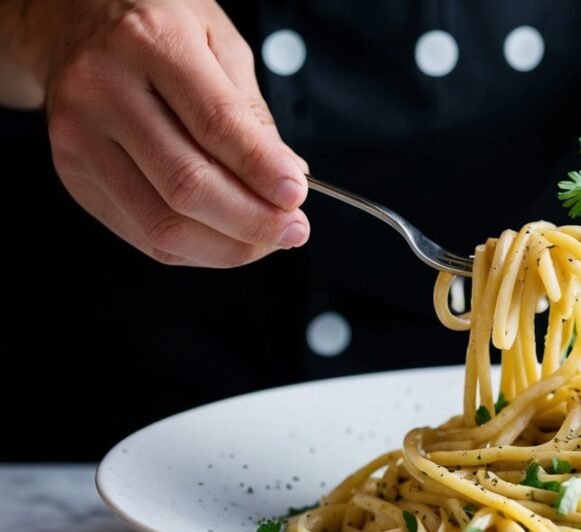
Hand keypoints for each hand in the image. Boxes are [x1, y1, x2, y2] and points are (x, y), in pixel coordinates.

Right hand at [10, 0, 308, 266]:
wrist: (73, 21)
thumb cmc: (156, 27)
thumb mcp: (218, 41)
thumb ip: (251, 112)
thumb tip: (286, 177)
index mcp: (150, 44)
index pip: (215, 124)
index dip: (262, 170)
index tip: (296, 195)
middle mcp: (103, 89)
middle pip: (187, 184)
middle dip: (253, 220)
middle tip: (294, 229)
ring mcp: (78, 136)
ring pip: (163, 223)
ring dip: (229, 246)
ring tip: (267, 239)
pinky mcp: (72, 173)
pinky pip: (143, 235)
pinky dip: (196, 249)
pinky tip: (226, 238)